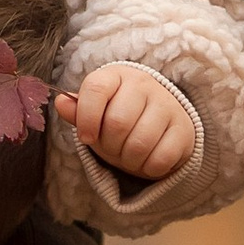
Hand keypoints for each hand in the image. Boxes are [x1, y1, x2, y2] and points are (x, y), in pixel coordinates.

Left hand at [58, 61, 198, 186]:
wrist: (162, 121)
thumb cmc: (120, 115)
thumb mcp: (96, 111)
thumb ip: (77, 109)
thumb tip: (60, 102)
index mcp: (116, 76)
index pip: (95, 89)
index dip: (86, 118)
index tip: (86, 137)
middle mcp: (143, 85)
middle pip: (117, 122)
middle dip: (109, 146)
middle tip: (112, 149)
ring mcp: (167, 105)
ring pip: (140, 143)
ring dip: (129, 160)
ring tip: (128, 156)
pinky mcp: (183, 129)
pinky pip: (161, 158)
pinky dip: (148, 168)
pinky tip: (147, 161)